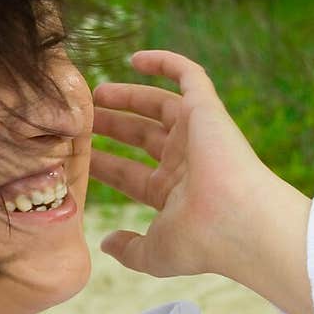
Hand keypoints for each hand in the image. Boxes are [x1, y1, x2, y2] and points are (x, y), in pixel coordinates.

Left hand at [89, 50, 275, 278]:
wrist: (238, 223)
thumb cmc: (200, 242)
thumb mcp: (154, 254)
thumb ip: (129, 250)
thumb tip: (106, 243)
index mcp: (172, 193)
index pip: (130, 174)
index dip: (104, 164)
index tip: (76, 156)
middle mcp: (185, 162)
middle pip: (141, 136)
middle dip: (112, 127)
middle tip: (82, 118)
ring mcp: (196, 135)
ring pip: (158, 106)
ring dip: (128, 96)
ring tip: (96, 94)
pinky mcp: (207, 110)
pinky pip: (189, 75)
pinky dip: (166, 62)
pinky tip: (134, 58)